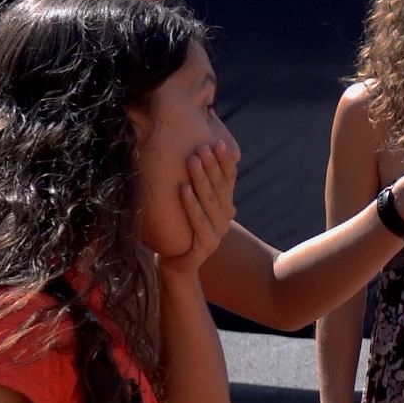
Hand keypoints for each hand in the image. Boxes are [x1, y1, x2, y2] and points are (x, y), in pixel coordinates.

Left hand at [160, 141, 234, 276]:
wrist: (174, 260)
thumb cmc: (178, 224)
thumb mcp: (189, 198)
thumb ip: (195, 179)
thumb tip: (190, 146)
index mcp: (225, 204)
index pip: (229, 179)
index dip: (224, 161)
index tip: (217, 142)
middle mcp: (225, 218)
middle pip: (220, 188)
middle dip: (211, 165)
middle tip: (201, 147)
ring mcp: (217, 233)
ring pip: (210, 203)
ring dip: (202, 180)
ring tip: (192, 160)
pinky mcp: (206, 247)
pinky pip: (199, 222)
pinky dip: (191, 204)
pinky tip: (183, 188)